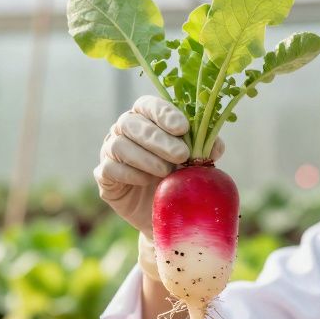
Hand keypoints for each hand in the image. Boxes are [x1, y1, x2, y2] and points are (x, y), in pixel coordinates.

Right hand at [93, 95, 223, 233]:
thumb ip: (205, 149)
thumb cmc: (179, 178)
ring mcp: (110, 151)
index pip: (148, 105)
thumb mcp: (196, 162)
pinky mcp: (104, 175)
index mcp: (146, 118)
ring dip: (145, 158)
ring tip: (167, 172)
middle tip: (181, 155)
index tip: (183, 128)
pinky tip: (147, 181)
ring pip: (119, 146)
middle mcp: (124, 130)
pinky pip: (110, 169)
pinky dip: (130, 174)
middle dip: (157, 139)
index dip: (164, 113)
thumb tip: (215, 146)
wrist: (164, 213)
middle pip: (131, 123)